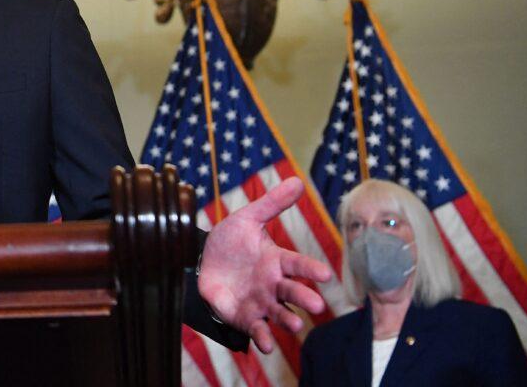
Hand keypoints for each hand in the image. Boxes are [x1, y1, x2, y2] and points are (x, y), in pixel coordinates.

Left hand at [197, 177, 332, 353]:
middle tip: (317, 305)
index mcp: (277, 261)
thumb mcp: (247, 219)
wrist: (201, 261)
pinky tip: (265, 345)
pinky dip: (262, 337)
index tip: (325, 274)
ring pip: (279, 313)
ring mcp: (260, 302)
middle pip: (292, 291)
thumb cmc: (230, 241)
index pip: (297, 264)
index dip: (310, 269)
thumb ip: (272, 204)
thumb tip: (297, 180)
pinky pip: (256, 329)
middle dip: (304, 298)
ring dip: (288, 320)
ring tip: (296, 325)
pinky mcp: (245, 317)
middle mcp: (273, 284)